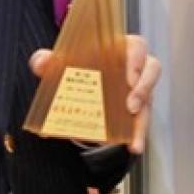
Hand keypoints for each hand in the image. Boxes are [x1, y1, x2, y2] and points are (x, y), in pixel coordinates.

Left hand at [28, 34, 161, 153]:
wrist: (77, 90)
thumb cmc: (76, 69)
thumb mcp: (60, 64)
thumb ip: (47, 60)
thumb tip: (42, 61)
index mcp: (119, 49)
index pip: (137, 46)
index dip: (136, 59)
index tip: (129, 76)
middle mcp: (133, 69)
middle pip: (152, 69)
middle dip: (144, 87)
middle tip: (130, 105)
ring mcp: (137, 90)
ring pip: (149, 99)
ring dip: (142, 117)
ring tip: (133, 134)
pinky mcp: (135, 111)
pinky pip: (142, 122)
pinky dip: (138, 135)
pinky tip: (133, 146)